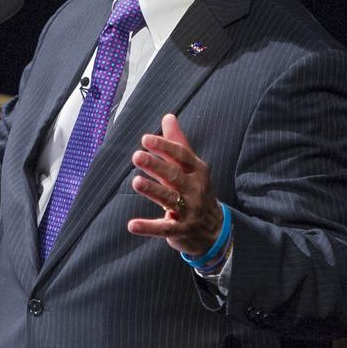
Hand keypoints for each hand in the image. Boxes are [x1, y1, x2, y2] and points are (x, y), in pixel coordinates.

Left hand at [127, 114, 222, 254]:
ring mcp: (189, 210)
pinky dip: (148, 227)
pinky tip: (131, 225)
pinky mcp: (180, 230)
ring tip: (136, 182)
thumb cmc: (196, 190)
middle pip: (174, 176)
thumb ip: (177, 143)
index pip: (181, 156)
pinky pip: (164, 228)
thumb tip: (168, 116)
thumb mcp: (191, 167)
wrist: (215, 229)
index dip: (164, 147)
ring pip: (169, 199)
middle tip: (137, 156)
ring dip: (152, 190)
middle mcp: (194, 189)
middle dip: (156, 166)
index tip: (146, 139)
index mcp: (197, 171)